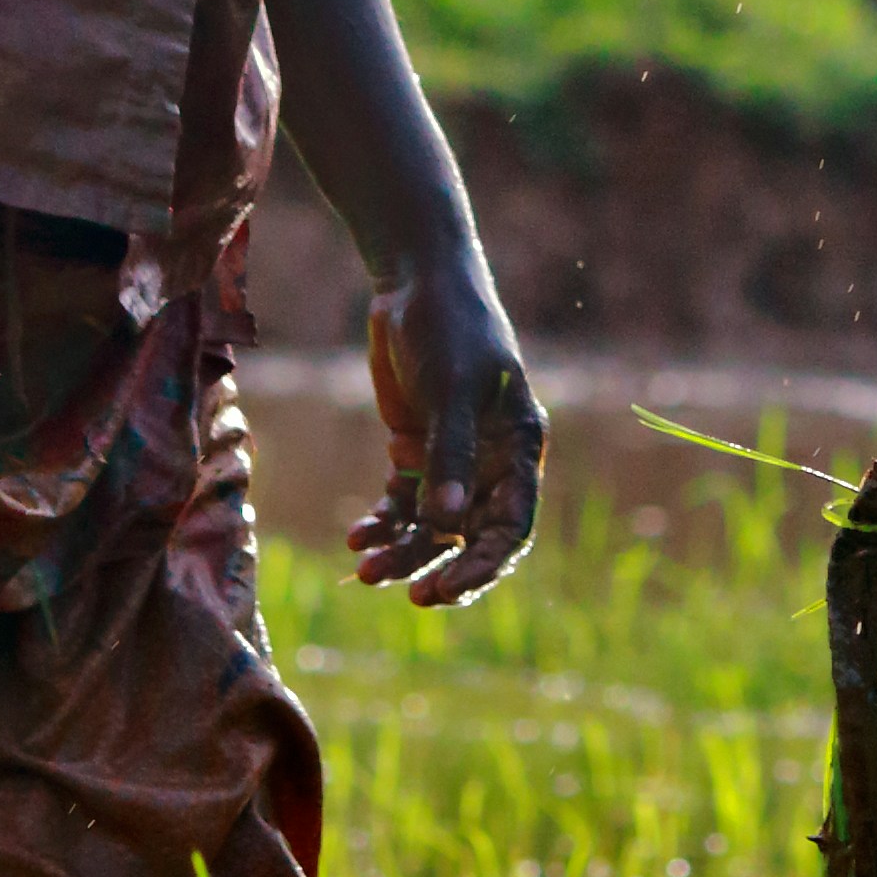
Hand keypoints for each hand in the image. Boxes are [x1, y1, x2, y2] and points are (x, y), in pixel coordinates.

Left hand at [345, 245, 544, 606]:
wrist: (414, 280)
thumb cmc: (449, 326)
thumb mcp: (452, 388)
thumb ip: (450, 455)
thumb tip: (448, 526)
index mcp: (519, 448)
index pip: (510, 526)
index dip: (483, 564)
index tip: (446, 588)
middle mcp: (491, 462)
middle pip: (472, 538)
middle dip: (442, 568)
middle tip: (412, 596)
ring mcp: (451, 459)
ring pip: (431, 527)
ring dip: (403, 551)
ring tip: (365, 569)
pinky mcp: (416, 451)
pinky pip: (401, 504)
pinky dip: (381, 523)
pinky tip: (357, 537)